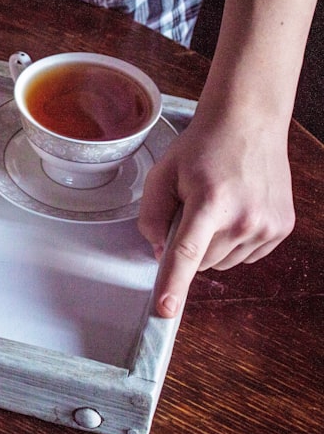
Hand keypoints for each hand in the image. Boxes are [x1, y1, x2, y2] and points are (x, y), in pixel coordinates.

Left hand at [138, 108, 294, 317]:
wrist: (248, 123)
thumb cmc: (202, 147)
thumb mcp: (162, 175)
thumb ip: (151, 216)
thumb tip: (158, 252)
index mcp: (210, 202)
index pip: (186, 254)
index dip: (173, 284)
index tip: (166, 310)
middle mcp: (244, 217)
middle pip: (201, 262)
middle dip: (188, 244)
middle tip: (193, 207)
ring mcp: (267, 225)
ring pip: (222, 262)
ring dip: (211, 244)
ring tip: (216, 204)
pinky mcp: (281, 228)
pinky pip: (245, 256)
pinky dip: (233, 242)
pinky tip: (234, 211)